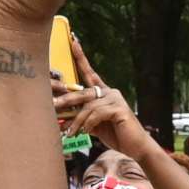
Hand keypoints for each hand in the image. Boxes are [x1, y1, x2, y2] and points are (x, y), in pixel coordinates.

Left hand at [58, 37, 145, 156]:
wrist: (136, 147)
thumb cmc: (115, 135)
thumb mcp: (93, 125)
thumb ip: (81, 118)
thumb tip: (60, 118)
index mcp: (104, 93)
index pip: (90, 73)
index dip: (81, 57)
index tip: (73, 41)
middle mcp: (110, 92)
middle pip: (83, 92)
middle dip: (66, 100)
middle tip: (52, 106)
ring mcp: (116, 99)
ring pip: (88, 106)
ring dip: (77, 120)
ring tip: (70, 133)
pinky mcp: (119, 109)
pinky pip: (97, 113)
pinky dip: (88, 123)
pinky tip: (85, 132)